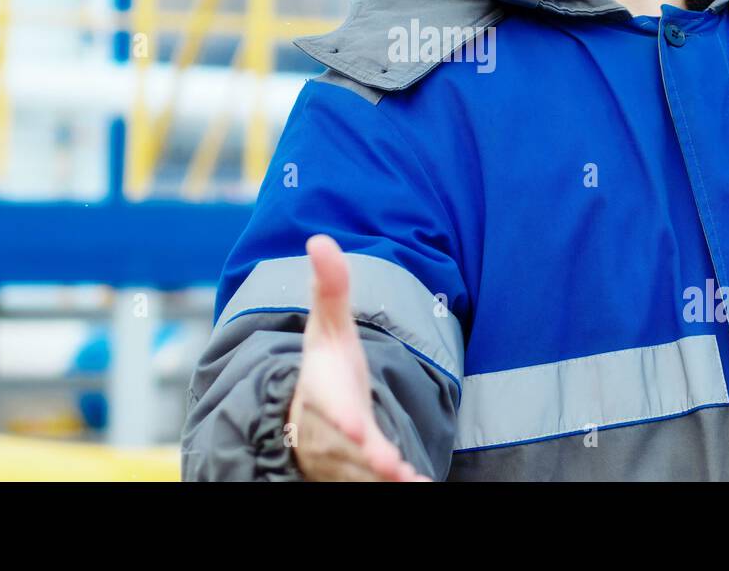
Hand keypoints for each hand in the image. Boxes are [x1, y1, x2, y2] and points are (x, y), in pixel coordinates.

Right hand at [286, 234, 430, 481]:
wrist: (305, 418)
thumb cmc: (323, 369)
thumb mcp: (327, 326)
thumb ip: (330, 287)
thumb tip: (319, 239)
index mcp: (321, 392)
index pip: (329, 407)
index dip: (340, 418)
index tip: (356, 427)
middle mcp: (330, 432)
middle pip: (349, 451)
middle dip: (368, 459)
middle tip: (391, 467)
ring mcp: (343, 459)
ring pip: (362, 475)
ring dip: (385, 479)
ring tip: (411, 483)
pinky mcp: (358, 475)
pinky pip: (375, 486)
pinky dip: (398, 488)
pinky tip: (422, 488)